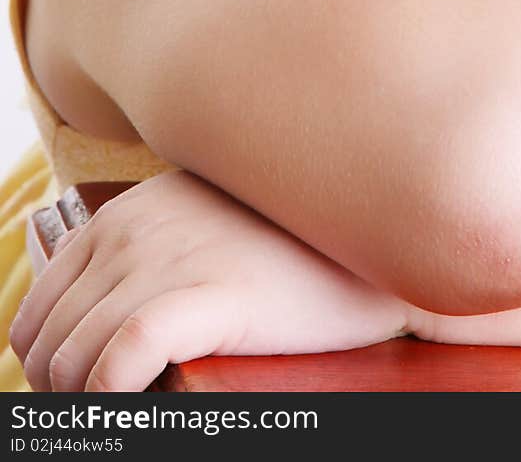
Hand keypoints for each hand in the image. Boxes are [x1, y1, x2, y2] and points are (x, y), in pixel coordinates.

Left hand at [10, 170, 417, 391]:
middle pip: (49, 340)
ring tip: (121, 417)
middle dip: (63, 393)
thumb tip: (100, 321)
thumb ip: (149, 249)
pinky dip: (109, 400)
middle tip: (103, 416)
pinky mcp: (205, 294)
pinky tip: (134, 410)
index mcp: (127, 213)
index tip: (78, 396)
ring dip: (84, 404)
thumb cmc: (290, 248)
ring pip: (73, 358)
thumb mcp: (200, 225)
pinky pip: (119, 362)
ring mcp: (165, 259)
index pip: (41, 307)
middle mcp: (133, 229)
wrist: (368, 241)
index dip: (48, 364)